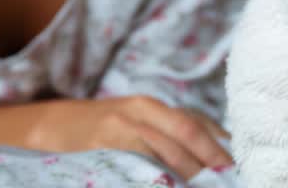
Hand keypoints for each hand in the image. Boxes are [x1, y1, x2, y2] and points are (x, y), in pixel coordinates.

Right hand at [26, 96, 231, 179]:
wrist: (49, 129)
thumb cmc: (102, 128)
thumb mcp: (137, 120)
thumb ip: (172, 129)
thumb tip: (220, 147)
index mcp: (148, 106)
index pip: (193, 126)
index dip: (218, 148)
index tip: (237, 169)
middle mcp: (134, 116)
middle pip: (183, 139)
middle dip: (209, 163)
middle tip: (228, 181)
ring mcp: (116, 136)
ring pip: (162, 156)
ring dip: (187, 176)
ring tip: (207, 187)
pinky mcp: (100, 156)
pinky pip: (135, 171)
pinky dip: (156, 181)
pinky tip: (169, 186)